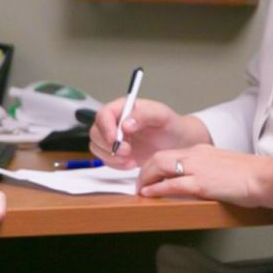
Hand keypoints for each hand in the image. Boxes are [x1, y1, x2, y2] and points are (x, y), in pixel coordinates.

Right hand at [88, 97, 205, 168]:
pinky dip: (115, 164)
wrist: (177, 143)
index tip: (115, 140)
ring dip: (111, 156)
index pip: (103, 114)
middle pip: (96, 132)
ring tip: (131, 160)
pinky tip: (131, 164)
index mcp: (123, 107)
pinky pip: (105, 159)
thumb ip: (144, 115)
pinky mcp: (116, 152)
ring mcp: (114, 137)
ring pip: (97, 147)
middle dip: (108, 145)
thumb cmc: (171, 125)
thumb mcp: (162, 116)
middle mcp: (115, 121)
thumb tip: (125, 124)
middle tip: (128, 152)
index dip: (105, 127)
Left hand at [135, 144, 272, 208]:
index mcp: (201, 150)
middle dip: (144, 170)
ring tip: (139, 190)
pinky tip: (148, 194)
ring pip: (160, 167)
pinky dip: (156, 189)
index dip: (154, 164)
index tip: (147, 174)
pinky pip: (171, 184)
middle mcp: (195, 155)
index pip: (169, 153)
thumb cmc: (250, 176)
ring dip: (145, 179)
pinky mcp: (201, 184)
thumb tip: (199, 181)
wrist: (265, 177)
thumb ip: (208, 169)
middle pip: (159, 157)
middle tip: (138, 184)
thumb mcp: (224, 166)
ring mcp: (198, 169)